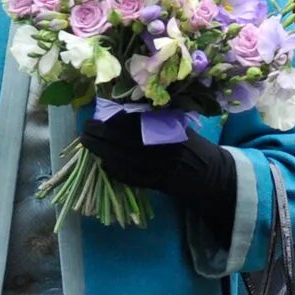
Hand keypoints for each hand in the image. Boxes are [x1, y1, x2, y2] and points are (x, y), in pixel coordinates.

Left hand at [81, 112, 235, 217]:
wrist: (210, 174)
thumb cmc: (191, 145)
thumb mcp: (176, 124)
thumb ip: (153, 118)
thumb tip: (122, 111)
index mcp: (165, 129)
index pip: (130, 123)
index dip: (109, 122)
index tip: (94, 119)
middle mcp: (160, 147)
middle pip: (121, 141)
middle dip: (99, 137)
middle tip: (84, 132)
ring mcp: (158, 167)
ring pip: (122, 159)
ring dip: (101, 152)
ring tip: (88, 145)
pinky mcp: (157, 183)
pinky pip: (131, 177)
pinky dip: (116, 171)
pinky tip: (104, 165)